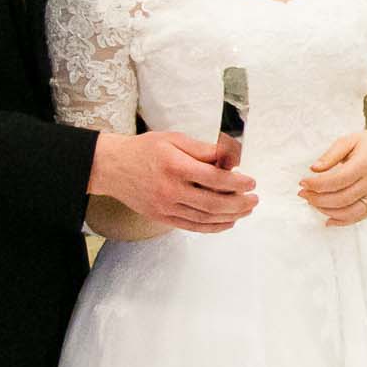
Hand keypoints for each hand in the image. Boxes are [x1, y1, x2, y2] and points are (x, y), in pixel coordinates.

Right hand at [92, 130, 256, 232]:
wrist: (112, 167)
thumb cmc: (144, 149)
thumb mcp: (174, 139)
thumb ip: (203, 150)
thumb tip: (230, 157)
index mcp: (176, 166)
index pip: (214, 179)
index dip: (237, 182)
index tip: (251, 182)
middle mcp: (171, 190)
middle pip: (213, 203)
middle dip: (239, 203)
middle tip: (254, 199)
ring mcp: (166, 207)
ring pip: (205, 218)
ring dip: (230, 216)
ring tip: (246, 210)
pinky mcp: (162, 217)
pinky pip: (192, 226)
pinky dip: (213, 227)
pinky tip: (227, 222)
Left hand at [298, 126, 366, 225]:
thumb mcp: (349, 140)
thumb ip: (331, 155)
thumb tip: (314, 169)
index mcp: (365, 164)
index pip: (337, 180)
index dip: (317, 184)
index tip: (303, 183)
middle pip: (341, 198)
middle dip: (318, 199)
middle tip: (303, 194)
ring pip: (349, 212)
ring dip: (327, 211)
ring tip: (313, 203)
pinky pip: (359, 217)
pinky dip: (342, 221)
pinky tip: (328, 219)